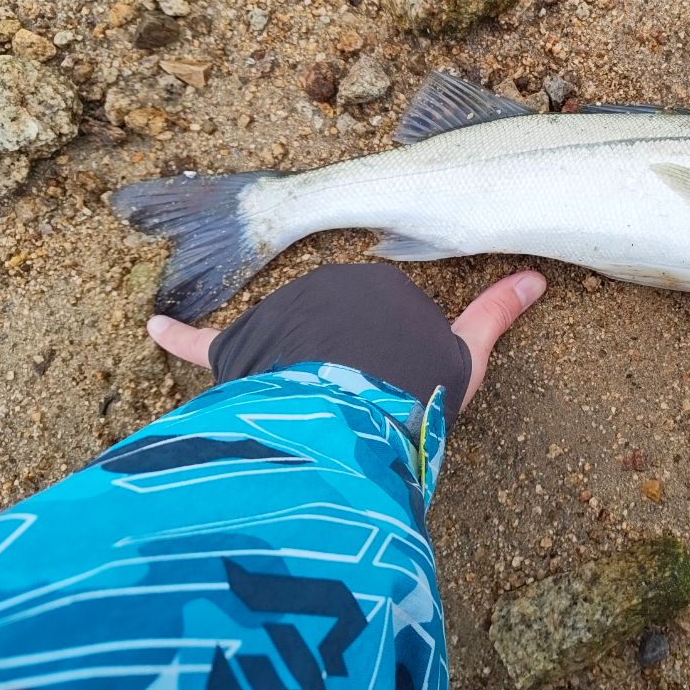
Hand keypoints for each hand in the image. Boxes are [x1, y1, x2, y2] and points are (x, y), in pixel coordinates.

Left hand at [146, 264, 546, 421]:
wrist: (357, 403)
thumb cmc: (415, 379)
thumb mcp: (468, 352)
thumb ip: (496, 314)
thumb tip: (537, 278)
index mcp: (371, 289)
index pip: (378, 317)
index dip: (390, 354)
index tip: (396, 382)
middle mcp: (321, 290)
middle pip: (329, 327)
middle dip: (341, 360)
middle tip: (361, 404)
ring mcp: (277, 318)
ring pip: (281, 338)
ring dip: (288, 366)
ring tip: (314, 410)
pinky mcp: (236, 350)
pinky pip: (201, 342)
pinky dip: (178, 336)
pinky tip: (152, 326)